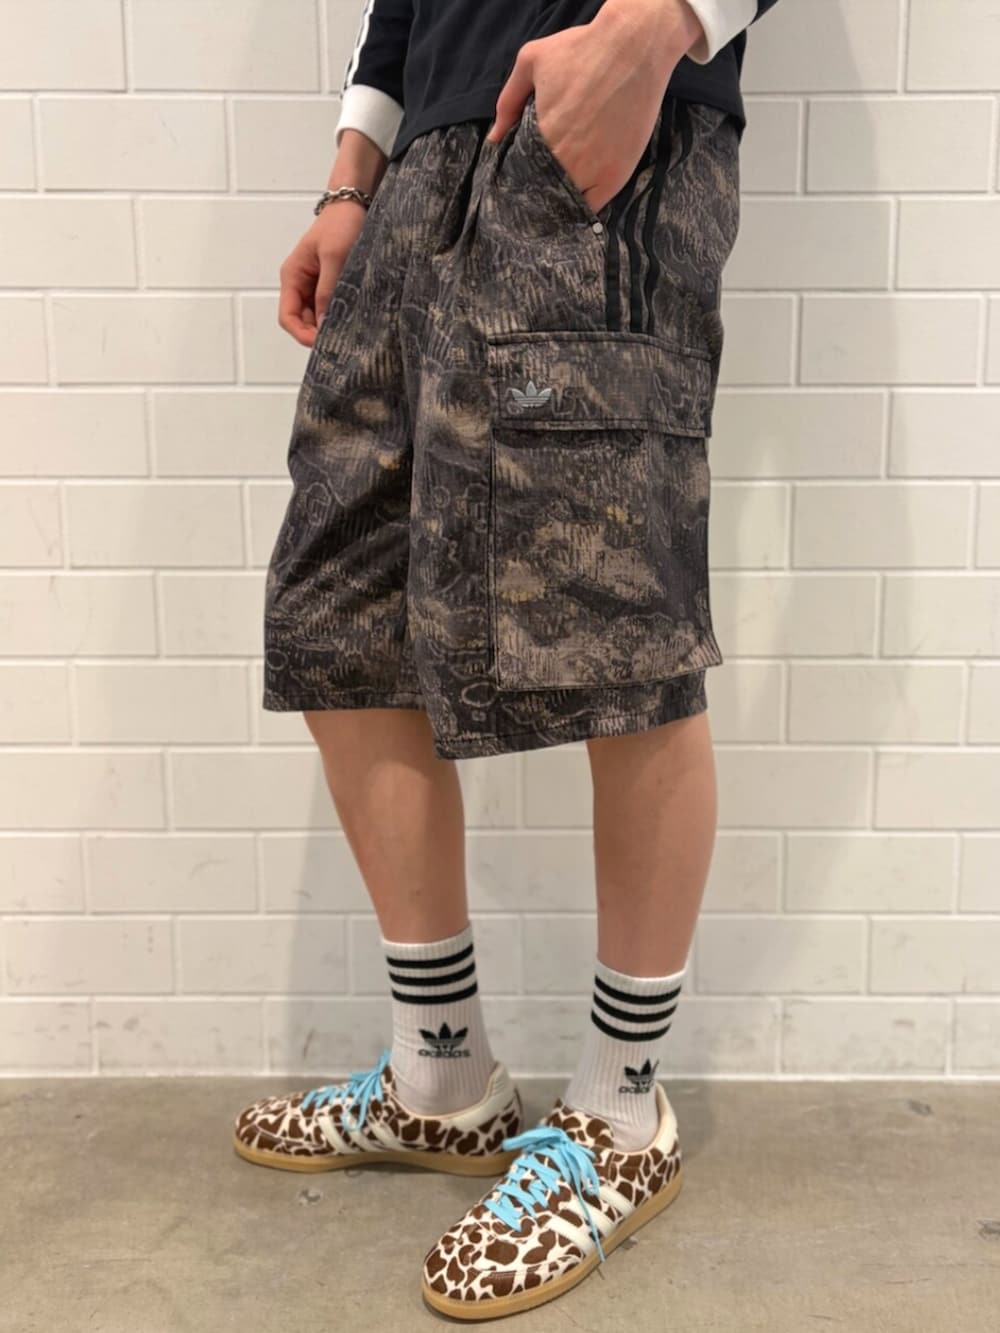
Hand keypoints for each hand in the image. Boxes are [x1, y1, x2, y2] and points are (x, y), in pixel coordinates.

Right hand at [278, 127, 385, 346]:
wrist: (354, 203)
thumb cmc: (342, 226)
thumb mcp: (335, 258)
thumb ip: (327, 291)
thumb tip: (324, 325)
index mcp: (292, 276)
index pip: (287, 317)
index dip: (302, 335)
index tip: (323, 343)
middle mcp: (300, 284)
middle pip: (301, 321)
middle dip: (317, 334)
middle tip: (341, 342)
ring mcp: (314, 285)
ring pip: (316, 317)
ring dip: (328, 326)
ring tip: (349, 332)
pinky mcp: (329, 283)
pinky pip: (329, 307)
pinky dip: (337, 316)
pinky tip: (352, 320)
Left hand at [486, 0, 704, 215]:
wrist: (634, 47)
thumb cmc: (584, 49)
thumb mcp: (532, 60)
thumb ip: (508, 100)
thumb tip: (495, 137)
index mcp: (540, 136)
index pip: (521, 172)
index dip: (520, 176)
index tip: (521, 175)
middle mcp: (563, 159)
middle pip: (543, 189)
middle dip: (539, 188)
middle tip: (541, 185)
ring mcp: (591, 171)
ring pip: (566, 201)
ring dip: (561, 200)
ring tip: (559, 195)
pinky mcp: (615, 176)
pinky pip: (593, 206)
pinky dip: (584, 207)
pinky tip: (579, 202)